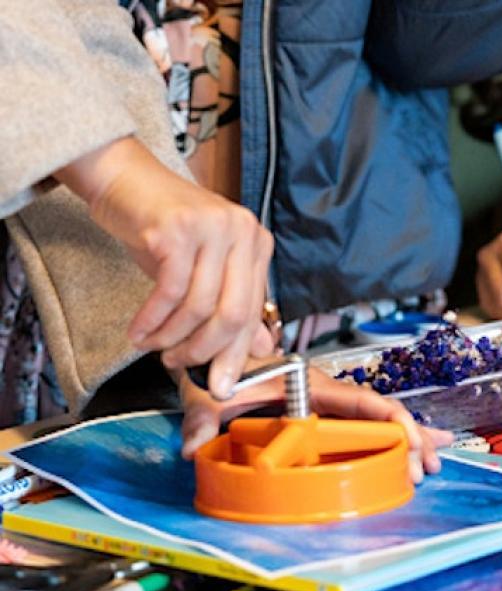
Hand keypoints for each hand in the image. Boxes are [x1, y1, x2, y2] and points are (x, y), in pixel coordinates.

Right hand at [55, 137, 274, 398]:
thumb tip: (262, 347)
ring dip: (172, 337)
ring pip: (200, 306)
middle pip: (233, 313)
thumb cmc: (166, 226)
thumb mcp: (205, 267)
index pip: (253, 311)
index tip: (220, 386)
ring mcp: (212, 227)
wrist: (125, 179)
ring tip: (154, 346)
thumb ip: (233, 304)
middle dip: (204, 350)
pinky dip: (152, 320)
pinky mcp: (177, 228)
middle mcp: (242, 231)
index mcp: (257, 243)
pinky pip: (169, 291)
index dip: (236, 354)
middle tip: (178, 365)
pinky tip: (138, 331)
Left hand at [178, 364, 452, 483]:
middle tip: (423, 470)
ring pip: (375, 423)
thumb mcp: (209, 390)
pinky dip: (388, 440)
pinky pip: (360, 429)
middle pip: (378, 415)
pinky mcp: (320, 419)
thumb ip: (201, 417)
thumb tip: (192, 448)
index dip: (391, 418)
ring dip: (404, 443)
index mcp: (311, 384)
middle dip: (407, 439)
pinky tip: (410, 453)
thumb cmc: (220, 367)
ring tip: (429, 467)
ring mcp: (326, 408)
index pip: (361, 399)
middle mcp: (326, 395)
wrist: (215, 356)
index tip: (410, 440)